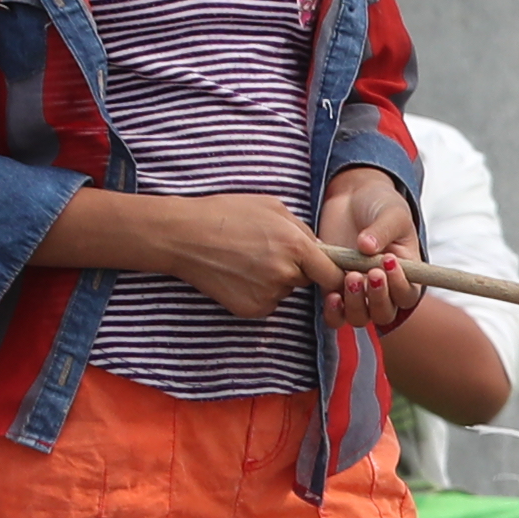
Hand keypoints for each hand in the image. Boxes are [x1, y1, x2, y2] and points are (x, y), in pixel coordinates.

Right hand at [138, 194, 343, 322]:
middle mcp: (286, 275)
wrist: (184, 236)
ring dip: (276, 280)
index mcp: (297, 248)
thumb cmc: (228, 214)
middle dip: (298, 269)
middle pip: (307, 281)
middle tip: (269, 251)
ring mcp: (267, 296)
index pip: (333, 275)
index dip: (334, 273)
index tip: (329, 270)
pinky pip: (267, 302)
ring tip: (247, 258)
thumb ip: (303, 230)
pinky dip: (258, 291)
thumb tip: (320, 248)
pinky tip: (238, 273)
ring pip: (285, 291)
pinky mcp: (250, 309)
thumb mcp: (274, 208)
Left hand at [319, 167, 423, 329]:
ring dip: (356, 304)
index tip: (387, 262)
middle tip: (369, 273)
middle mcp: (383, 287)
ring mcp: (357, 290)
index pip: (407, 294)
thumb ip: (382, 230)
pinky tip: (332, 296)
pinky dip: (334, 312)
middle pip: (384, 313)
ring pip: (360, 317)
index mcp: (405, 272)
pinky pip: (335, 315)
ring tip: (350, 277)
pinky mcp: (332, 287)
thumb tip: (366, 246)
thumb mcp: (390, 212)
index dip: (399, 287)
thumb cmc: (380, 204)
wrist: (351, 197)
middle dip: (377, 298)